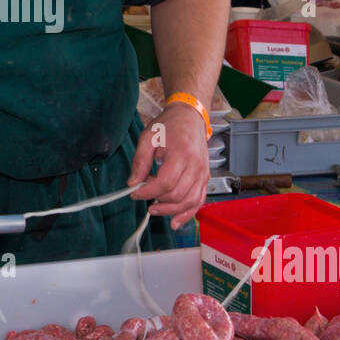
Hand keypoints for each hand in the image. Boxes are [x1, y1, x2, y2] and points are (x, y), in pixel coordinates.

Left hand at [127, 103, 209, 228]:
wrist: (190, 117)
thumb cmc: (169, 125)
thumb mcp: (148, 136)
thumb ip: (140, 160)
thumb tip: (133, 182)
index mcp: (181, 154)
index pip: (165, 182)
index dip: (148, 192)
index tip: (134, 192)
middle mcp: (196, 166)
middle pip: (176, 194)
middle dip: (157, 200)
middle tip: (143, 196)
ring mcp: (203, 173)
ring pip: (188, 201)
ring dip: (170, 210)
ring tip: (154, 209)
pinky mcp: (205, 178)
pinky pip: (198, 201)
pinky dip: (187, 213)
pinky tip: (175, 222)